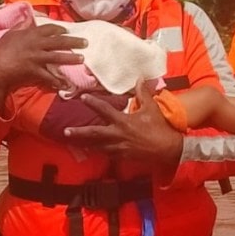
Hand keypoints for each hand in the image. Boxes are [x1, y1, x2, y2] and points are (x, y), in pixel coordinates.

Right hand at [0, 24, 86, 111]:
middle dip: (74, 41)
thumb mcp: (10, 34)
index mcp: (30, 34)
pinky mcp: (34, 70)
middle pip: (58, 41)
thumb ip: (21, 26)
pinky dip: (57, 81)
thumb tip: (29, 18)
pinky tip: (66, 85)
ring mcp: (36, 57)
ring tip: (82, 59)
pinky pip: (49, 76)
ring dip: (71, 58)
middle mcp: (35, 44)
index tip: (68, 31)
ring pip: (57, 56)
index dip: (60, 29)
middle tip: (86, 43)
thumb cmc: (0, 50)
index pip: (48, 28)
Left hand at [64, 82, 182, 165]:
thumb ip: (143, 93)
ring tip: (77, 143)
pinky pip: (108, 155)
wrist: (168, 148)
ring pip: (99, 146)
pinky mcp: (124, 156)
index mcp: (124, 121)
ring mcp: (120, 147)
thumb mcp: (151, 108)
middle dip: (79, 133)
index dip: (93, 103)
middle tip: (66, 131)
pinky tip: (96, 151)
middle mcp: (118, 135)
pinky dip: (101, 152)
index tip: (83, 97)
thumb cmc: (160, 127)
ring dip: (87, 144)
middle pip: (94, 133)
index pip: (104, 110)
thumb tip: (140, 78)